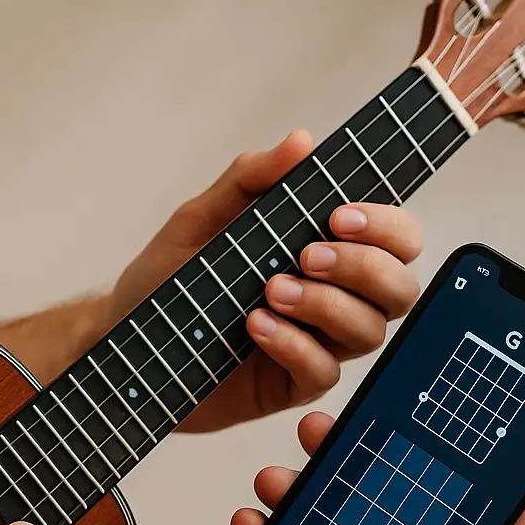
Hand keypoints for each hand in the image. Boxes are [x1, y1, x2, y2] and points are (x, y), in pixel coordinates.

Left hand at [102, 131, 422, 431]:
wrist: (124, 337)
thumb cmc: (169, 277)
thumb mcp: (201, 219)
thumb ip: (249, 179)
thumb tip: (301, 141)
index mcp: (325, 250)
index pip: (395, 238)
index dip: (386, 226)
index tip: (339, 216)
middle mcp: (334, 296)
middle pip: (399, 287)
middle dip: (365, 267)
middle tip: (307, 255)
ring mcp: (317, 342)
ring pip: (369, 331)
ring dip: (328, 306)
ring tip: (271, 290)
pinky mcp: (291, 383)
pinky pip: (323, 372)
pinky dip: (294, 345)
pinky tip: (255, 326)